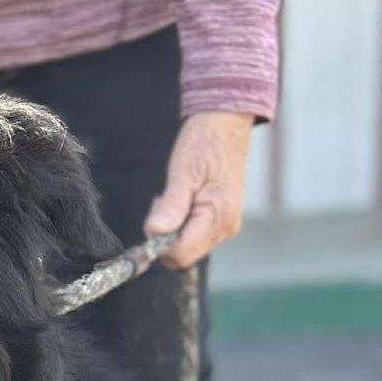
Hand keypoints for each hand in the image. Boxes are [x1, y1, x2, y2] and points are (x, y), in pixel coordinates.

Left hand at [144, 111, 253, 268]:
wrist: (226, 124)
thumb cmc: (205, 143)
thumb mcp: (183, 173)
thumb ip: (171, 207)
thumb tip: (155, 233)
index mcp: (218, 218)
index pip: (180, 253)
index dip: (160, 243)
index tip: (155, 218)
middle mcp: (225, 229)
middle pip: (182, 255)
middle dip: (165, 237)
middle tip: (164, 203)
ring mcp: (224, 227)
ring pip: (186, 247)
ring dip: (172, 230)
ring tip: (176, 197)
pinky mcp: (220, 222)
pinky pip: (193, 236)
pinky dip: (180, 224)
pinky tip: (183, 201)